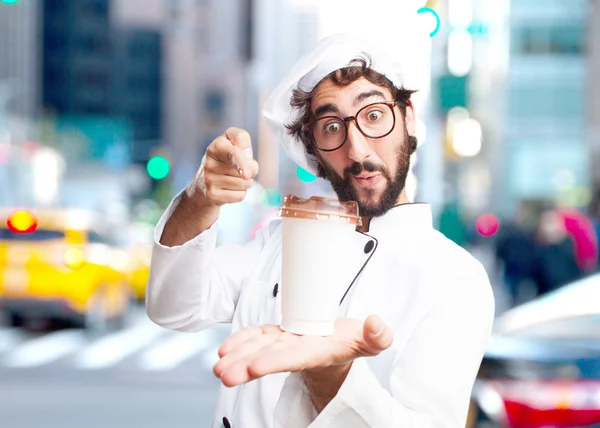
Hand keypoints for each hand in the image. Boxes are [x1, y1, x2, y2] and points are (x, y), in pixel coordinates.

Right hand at [189, 127, 259, 205]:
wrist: (205, 179)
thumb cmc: (227, 158)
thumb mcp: (233, 142)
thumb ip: (242, 139)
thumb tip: (247, 158)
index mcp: (216, 147)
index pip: (232, 154)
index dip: (242, 163)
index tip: (247, 174)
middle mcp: (209, 163)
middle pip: (244, 172)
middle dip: (250, 171)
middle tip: (240, 168)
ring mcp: (209, 180)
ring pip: (243, 184)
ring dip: (246, 182)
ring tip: (234, 178)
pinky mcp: (212, 194)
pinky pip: (239, 196)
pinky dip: (240, 193)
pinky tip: (230, 188)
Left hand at [213, 315, 393, 386]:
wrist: (337, 347)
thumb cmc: (352, 343)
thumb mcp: (370, 341)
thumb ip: (377, 336)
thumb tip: (376, 323)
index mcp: (318, 352)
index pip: (295, 358)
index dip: (276, 361)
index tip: (256, 367)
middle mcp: (297, 351)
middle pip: (269, 357)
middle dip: (246, 366)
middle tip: (224, 374)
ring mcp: (283, 343)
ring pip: (257, 348)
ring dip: (237, 355)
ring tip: (219, 363)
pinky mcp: (276, 335)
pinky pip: (256, 337)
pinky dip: (241, 341)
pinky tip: (225, 348)